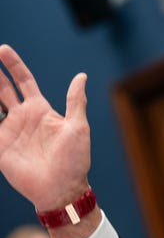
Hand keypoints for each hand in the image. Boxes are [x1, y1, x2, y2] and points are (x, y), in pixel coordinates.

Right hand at [0, 44, 90, 210]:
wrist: (62, 188)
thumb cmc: (75, 159)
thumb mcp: (78, 127)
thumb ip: (75, 101)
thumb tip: (81, 76)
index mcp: (41, 110)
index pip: (24, 81)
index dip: (14, 66)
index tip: (3, 49)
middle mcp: (23, 118)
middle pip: (2, 89)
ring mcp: (10, 132)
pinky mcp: (0, 147)